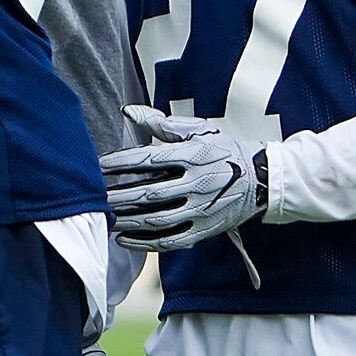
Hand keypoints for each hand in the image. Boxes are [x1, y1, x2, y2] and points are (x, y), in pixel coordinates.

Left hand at [101, 107, 267, 253]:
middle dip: (118, 196)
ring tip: (105, 219)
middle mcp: (197, 183)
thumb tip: (129, 112)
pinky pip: (170, 241)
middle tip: (95, 196)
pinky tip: (124, 238)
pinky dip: (144, 243)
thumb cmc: (223, 150)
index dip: (121, 163)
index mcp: (193, 155)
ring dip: (127, 221)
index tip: (99, 165)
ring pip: (157, 220)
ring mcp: (201, 210)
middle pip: (150, 193)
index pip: (149, 159)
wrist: (261, 178)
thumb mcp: (198, 130)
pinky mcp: (204, 230)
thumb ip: (161, 123)